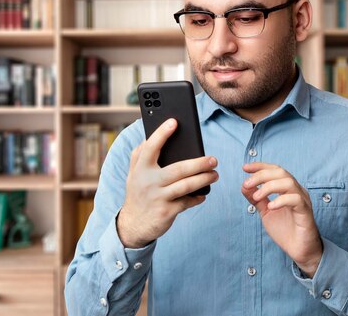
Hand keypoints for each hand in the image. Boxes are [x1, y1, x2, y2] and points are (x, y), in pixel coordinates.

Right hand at [117, 118, 218, 248]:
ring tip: (214, 175)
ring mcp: (158, 197)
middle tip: (213, 159)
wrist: (133, 225)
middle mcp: (148, 182)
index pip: (151, 147)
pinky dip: (197, 197)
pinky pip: (186, 202)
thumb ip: (139, 155)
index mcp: (140, 169)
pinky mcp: (166, 212)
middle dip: (199, 163)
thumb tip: (149, 137)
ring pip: (186, 186)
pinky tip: (204, 193)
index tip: (174, 122)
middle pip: (178, 169)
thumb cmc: (138, 193)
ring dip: (204, 179)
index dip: (162, 134)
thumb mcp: (133, 174)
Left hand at [241, 162, 322, 277]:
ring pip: (288, 182)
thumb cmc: (285, 230)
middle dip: (261, 175)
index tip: (245, 167)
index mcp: (287, 189)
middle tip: (247, 184)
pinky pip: (296, 200)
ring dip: (269, 186)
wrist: (299, 250)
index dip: (260, 166)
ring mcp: (303, 200)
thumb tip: (244, 186)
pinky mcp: (306, 212)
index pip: (275, 170)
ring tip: (256, 197)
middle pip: (281, 172)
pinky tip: (270, 206)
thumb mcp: (266, 212)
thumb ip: (257, 199)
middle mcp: (297, 191)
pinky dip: (281, 200)